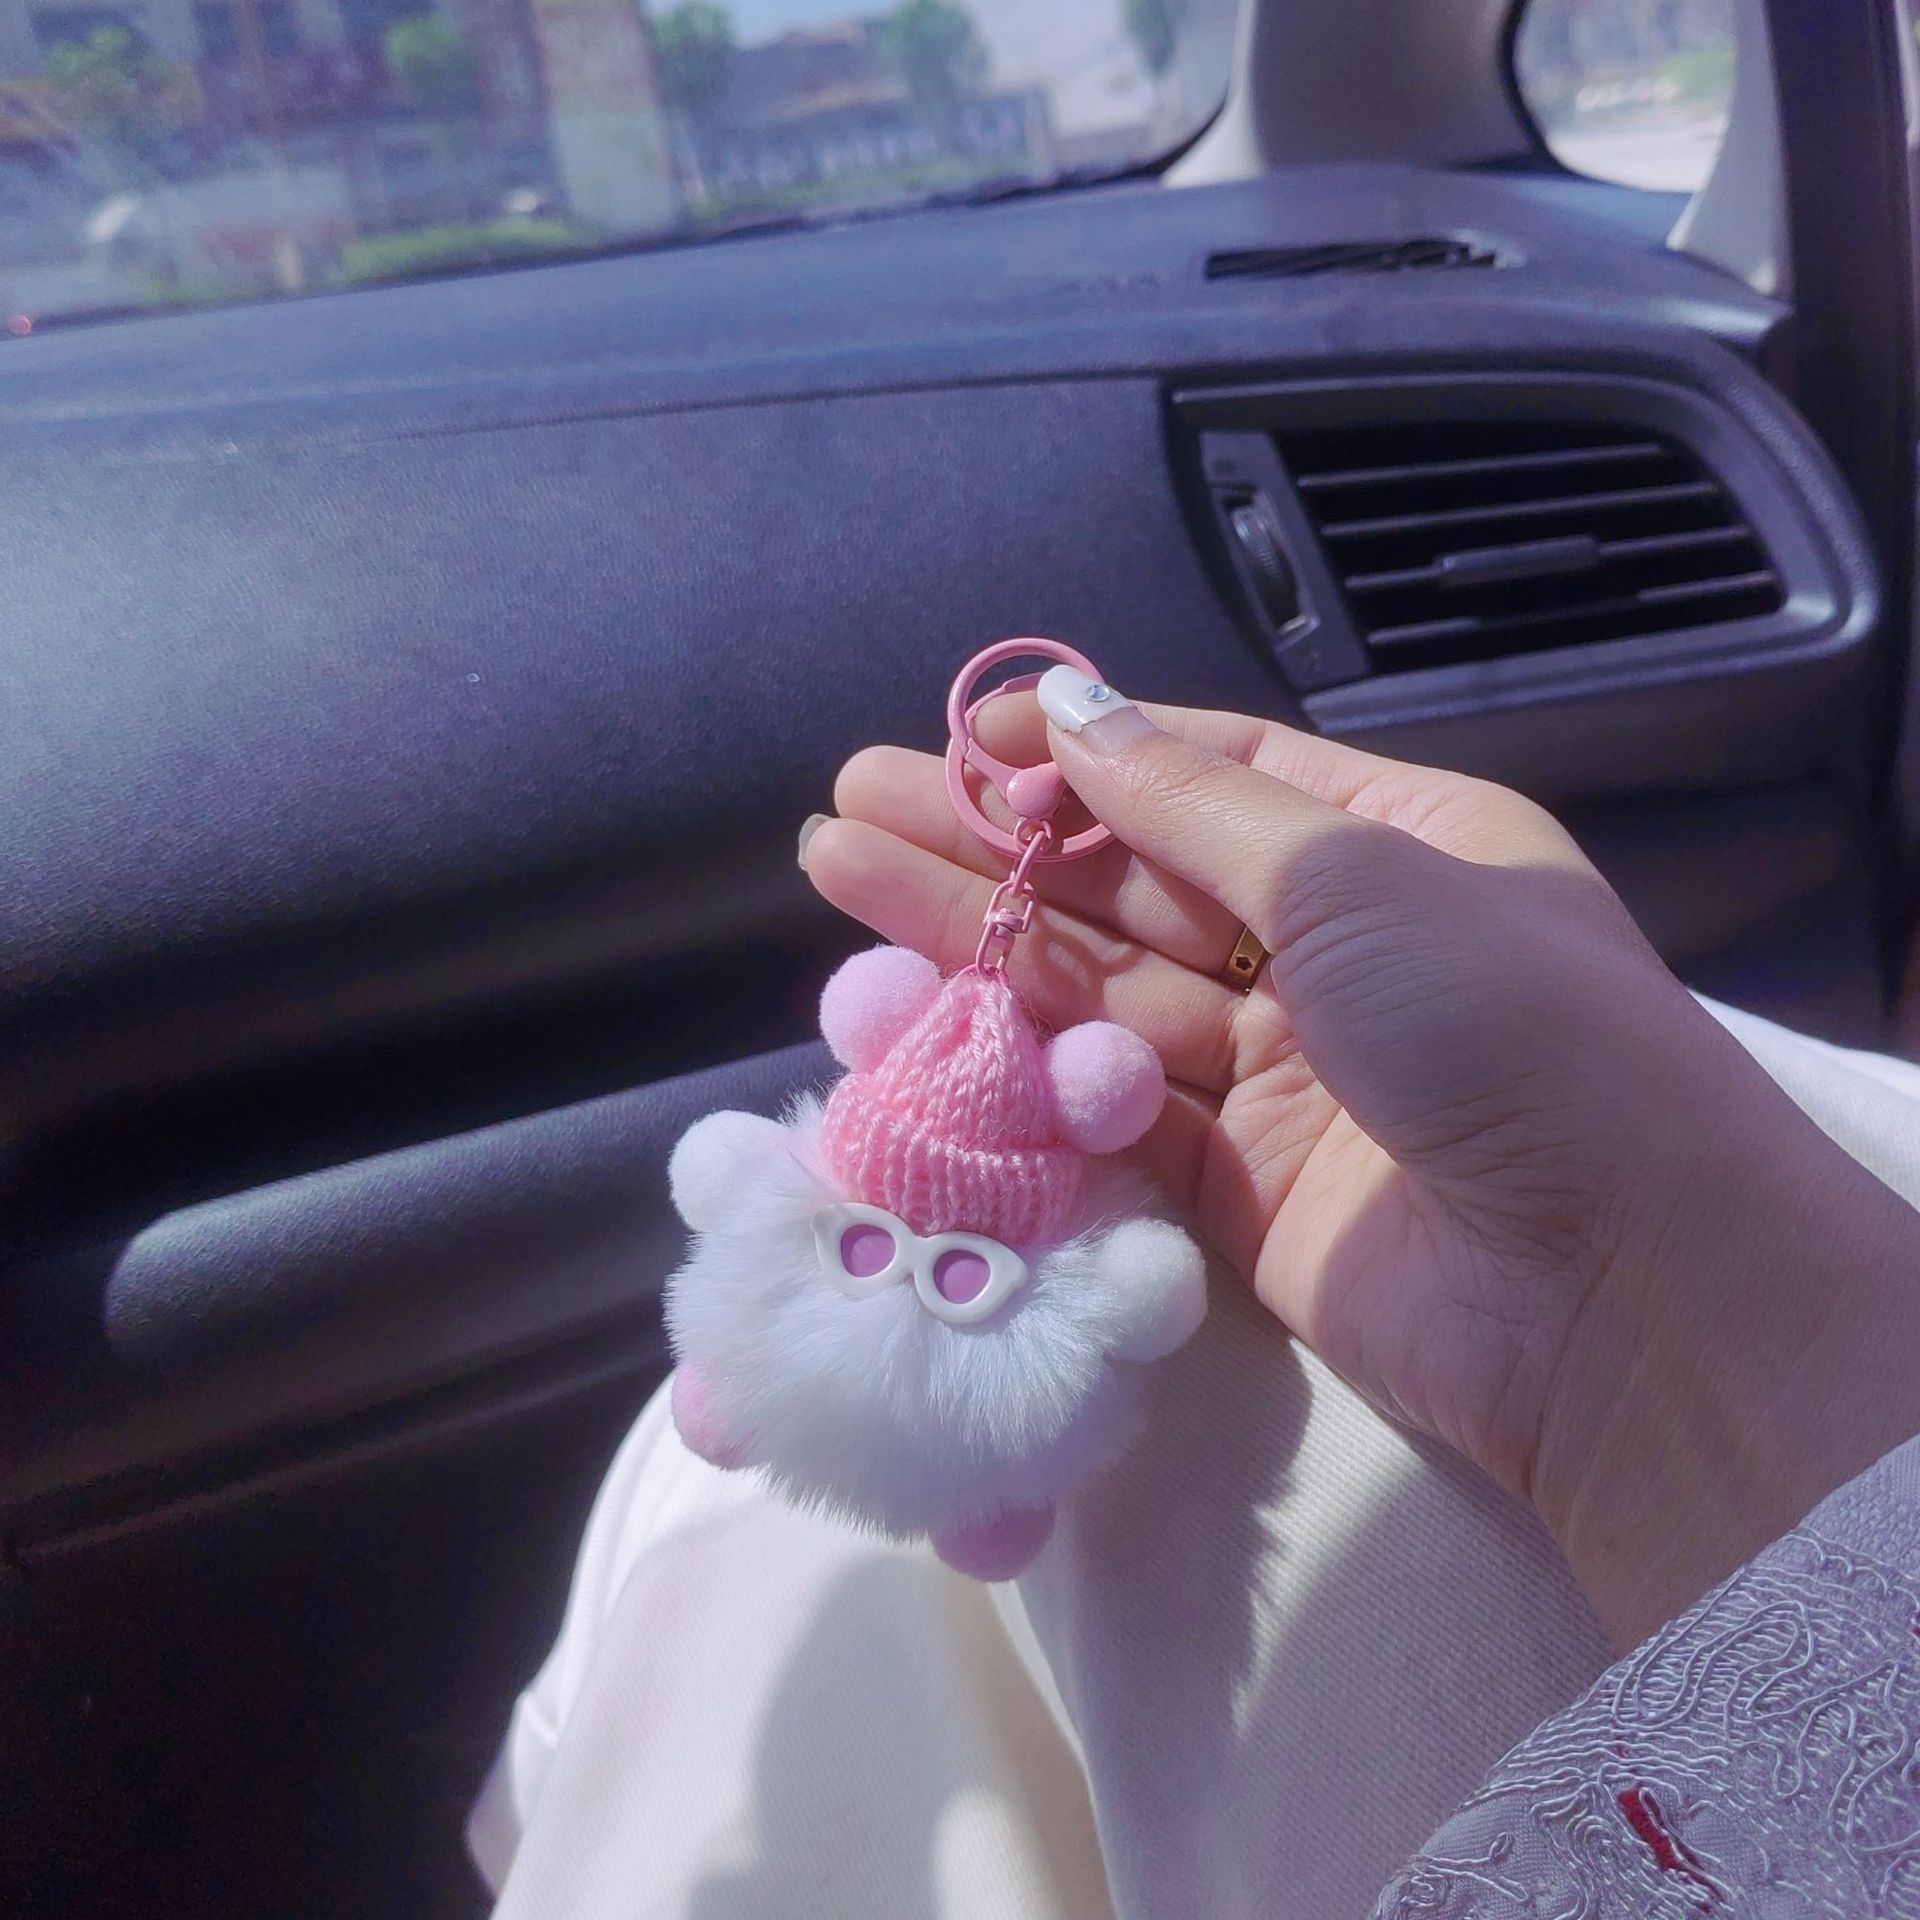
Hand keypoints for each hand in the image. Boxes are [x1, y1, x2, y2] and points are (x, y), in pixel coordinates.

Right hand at [801, 680, 1919, 1645]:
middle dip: (993, 840)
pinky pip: (1112, 1110)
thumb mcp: (1355, 875)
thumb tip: (1066, 707)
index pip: (1209, 771)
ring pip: (1101, 992)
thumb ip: (1193, 804)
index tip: (957, 734)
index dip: (1081, 748)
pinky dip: (1025, 1067)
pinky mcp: (1237, 1191)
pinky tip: (921, 1015)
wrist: (1612, 1292)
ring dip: (979, 939)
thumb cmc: (1504, 1027)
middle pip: (1131, 881)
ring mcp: (1281, 1076)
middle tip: (849, 802)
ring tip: (839, 874)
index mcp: (1391, 844)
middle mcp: (1333, 951)